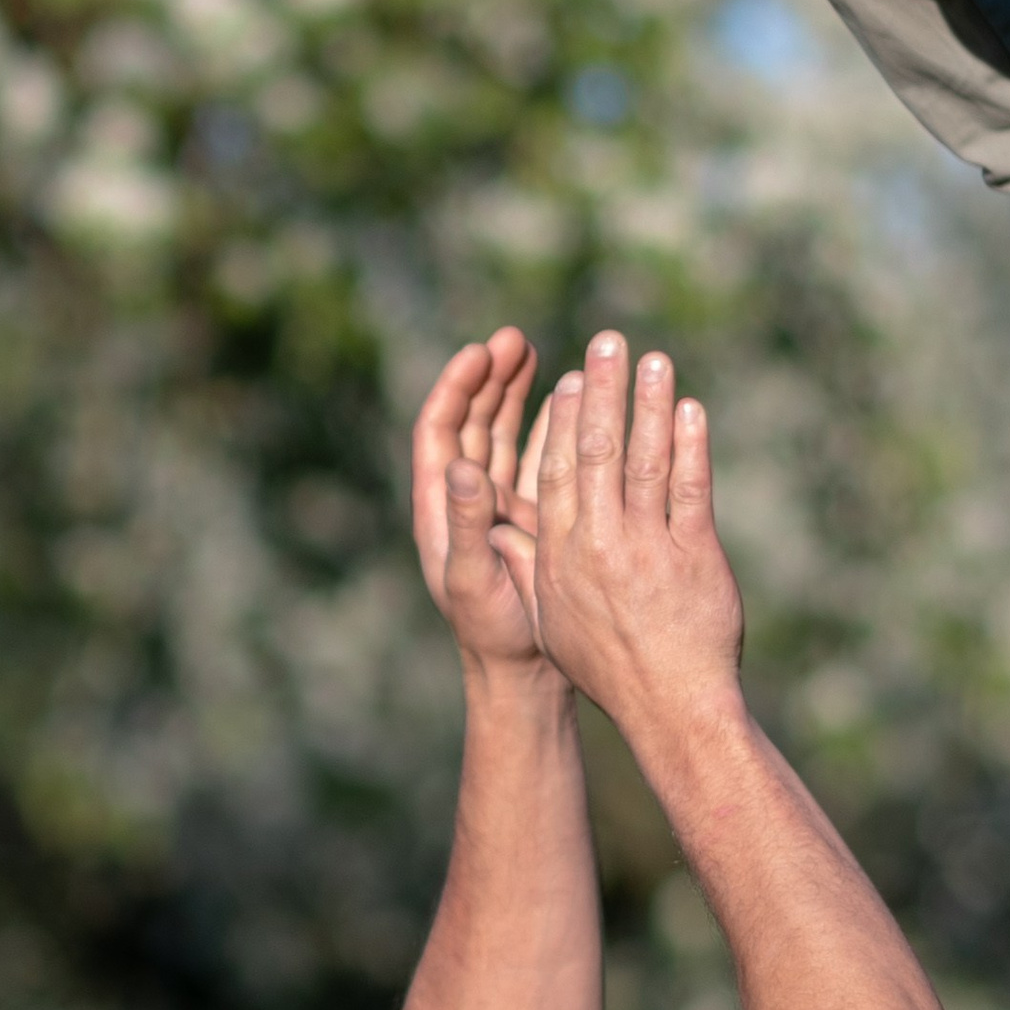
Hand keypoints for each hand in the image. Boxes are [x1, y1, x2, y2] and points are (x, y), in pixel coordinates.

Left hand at [411, 328, 551, 681]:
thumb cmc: (491, 631)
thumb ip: (465, 523)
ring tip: (537, 352)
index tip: (478, 352)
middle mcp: (467, 500)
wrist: (524, 670)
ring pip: (504, 434)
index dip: (455, 389)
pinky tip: (570, 400)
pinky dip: (550, 426)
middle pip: (472, 422)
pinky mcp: (532, 517)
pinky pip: (536, 458)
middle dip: (489, 379)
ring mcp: (500, 506)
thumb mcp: (473, 578)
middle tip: (515, 338)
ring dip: (516, 394)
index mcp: (441, 509)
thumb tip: (461, 465)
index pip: (439, 432)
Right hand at [489, 332, 742, 736]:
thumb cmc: (610, 665)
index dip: (563, 418)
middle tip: (608, 340)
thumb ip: (531, 565)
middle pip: (596, 451)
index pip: (556, 470)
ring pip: (646, 461)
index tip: (570, 376)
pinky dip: (692, 446)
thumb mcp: (554, 617)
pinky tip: (693, 411)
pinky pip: (692, 489)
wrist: (669, 705)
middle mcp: (599, 543)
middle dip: (603, 390)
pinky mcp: (695, 556)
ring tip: (656, 359)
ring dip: (650, 404)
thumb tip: (506, 530)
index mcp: (561, 553)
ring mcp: (648, 547)